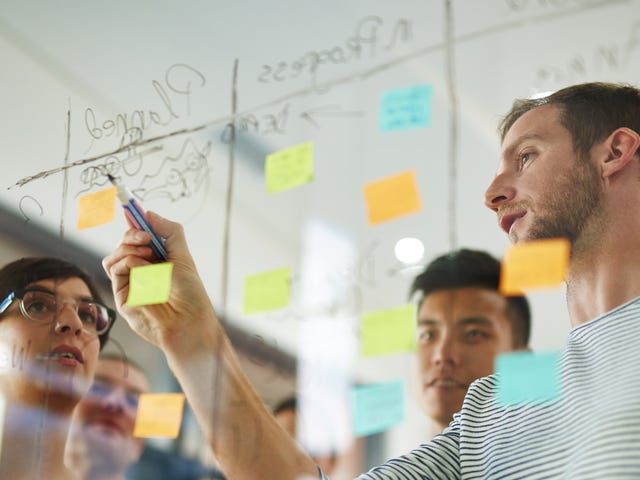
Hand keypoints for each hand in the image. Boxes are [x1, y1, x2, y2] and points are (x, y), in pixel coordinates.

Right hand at [102, 212, 215, 350]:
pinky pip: (114, 268)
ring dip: (129, 248)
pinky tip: (144, 269)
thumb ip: (168, 231)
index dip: (135, 220)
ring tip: (148, 255)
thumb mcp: (183, 256)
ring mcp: (131, 281)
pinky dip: (128, 262)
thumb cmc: (190, 293)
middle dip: (133, 234)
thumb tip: (147, 213)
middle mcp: (143, 269)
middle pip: (124, 242)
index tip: (129, 204)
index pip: (141, 235)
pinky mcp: (122, 294)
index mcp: (158, 259)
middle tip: (147, 238)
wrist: (188, 321)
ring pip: (114, 254)